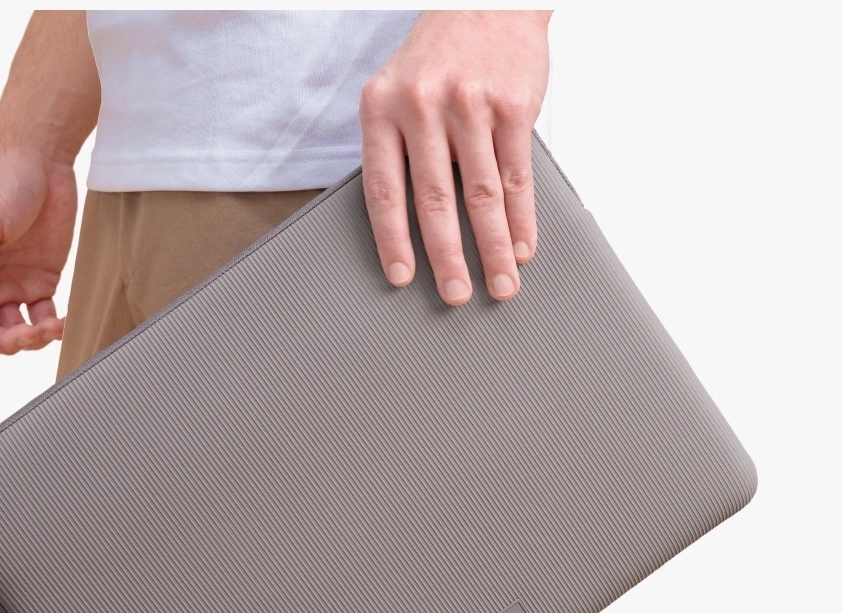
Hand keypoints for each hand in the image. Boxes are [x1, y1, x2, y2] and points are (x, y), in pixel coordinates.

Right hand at [0, 147, 77, 357]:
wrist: (43, 162)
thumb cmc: (4, 183)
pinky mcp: (40, 282)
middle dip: (6, 341)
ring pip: (15, 329)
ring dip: (31, 338)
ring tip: (51, 327)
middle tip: (29, 335)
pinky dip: (52, 326)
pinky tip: (64, 323)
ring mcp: (10, 283)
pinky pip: (42, 316)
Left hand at [360, 10, 551, 304]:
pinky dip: (521, 217)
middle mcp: (422, 104)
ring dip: (493, 248)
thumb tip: (406, 229)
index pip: (384, 190)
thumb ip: (398, 151)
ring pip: (482, 194)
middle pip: (435, 199)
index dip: (393, 241)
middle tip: (455, 294)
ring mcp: (470, 103)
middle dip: (447, 257)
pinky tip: (521, 246)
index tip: (402, 278)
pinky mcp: (512, 104)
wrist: (485, 2)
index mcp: (381, 107)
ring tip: (500, 284)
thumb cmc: (437, 59)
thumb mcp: (398, 94)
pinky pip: (516, 174)